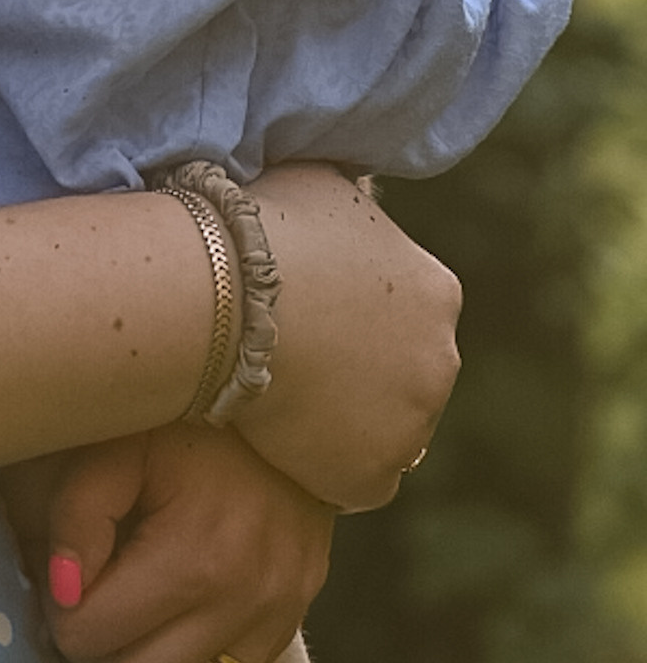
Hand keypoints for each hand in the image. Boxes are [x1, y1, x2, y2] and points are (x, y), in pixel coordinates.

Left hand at [33, 425, 331, 662]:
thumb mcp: (116, 444)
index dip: (60, 611)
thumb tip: (61, 589)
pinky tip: (168, 627)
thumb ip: (77, 513)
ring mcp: (275, 615)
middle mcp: (244, 600)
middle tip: (86, 598)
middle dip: (95, 647)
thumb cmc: (185, 417)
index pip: (94, 634)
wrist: (283, 396)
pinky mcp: (292, 619)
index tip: (62, 576)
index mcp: (195, 557)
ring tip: (125, 614)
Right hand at [229, 166, 457, 512]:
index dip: (358, 309)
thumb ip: (356, 204)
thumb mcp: (325, 183)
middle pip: (403, 371)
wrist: (223, 295)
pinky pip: (353, 479)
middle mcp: (440, 360)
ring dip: (344, 417)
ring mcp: (411, 427)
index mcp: (435, 290)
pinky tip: (280, 435)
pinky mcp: (372, 477)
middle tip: (295, 352)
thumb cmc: (263, 227)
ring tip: (280, 394)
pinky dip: (323, 464)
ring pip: (382, 428)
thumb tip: (361, 193)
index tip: (312, 307)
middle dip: (360, 365)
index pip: (410, 310)